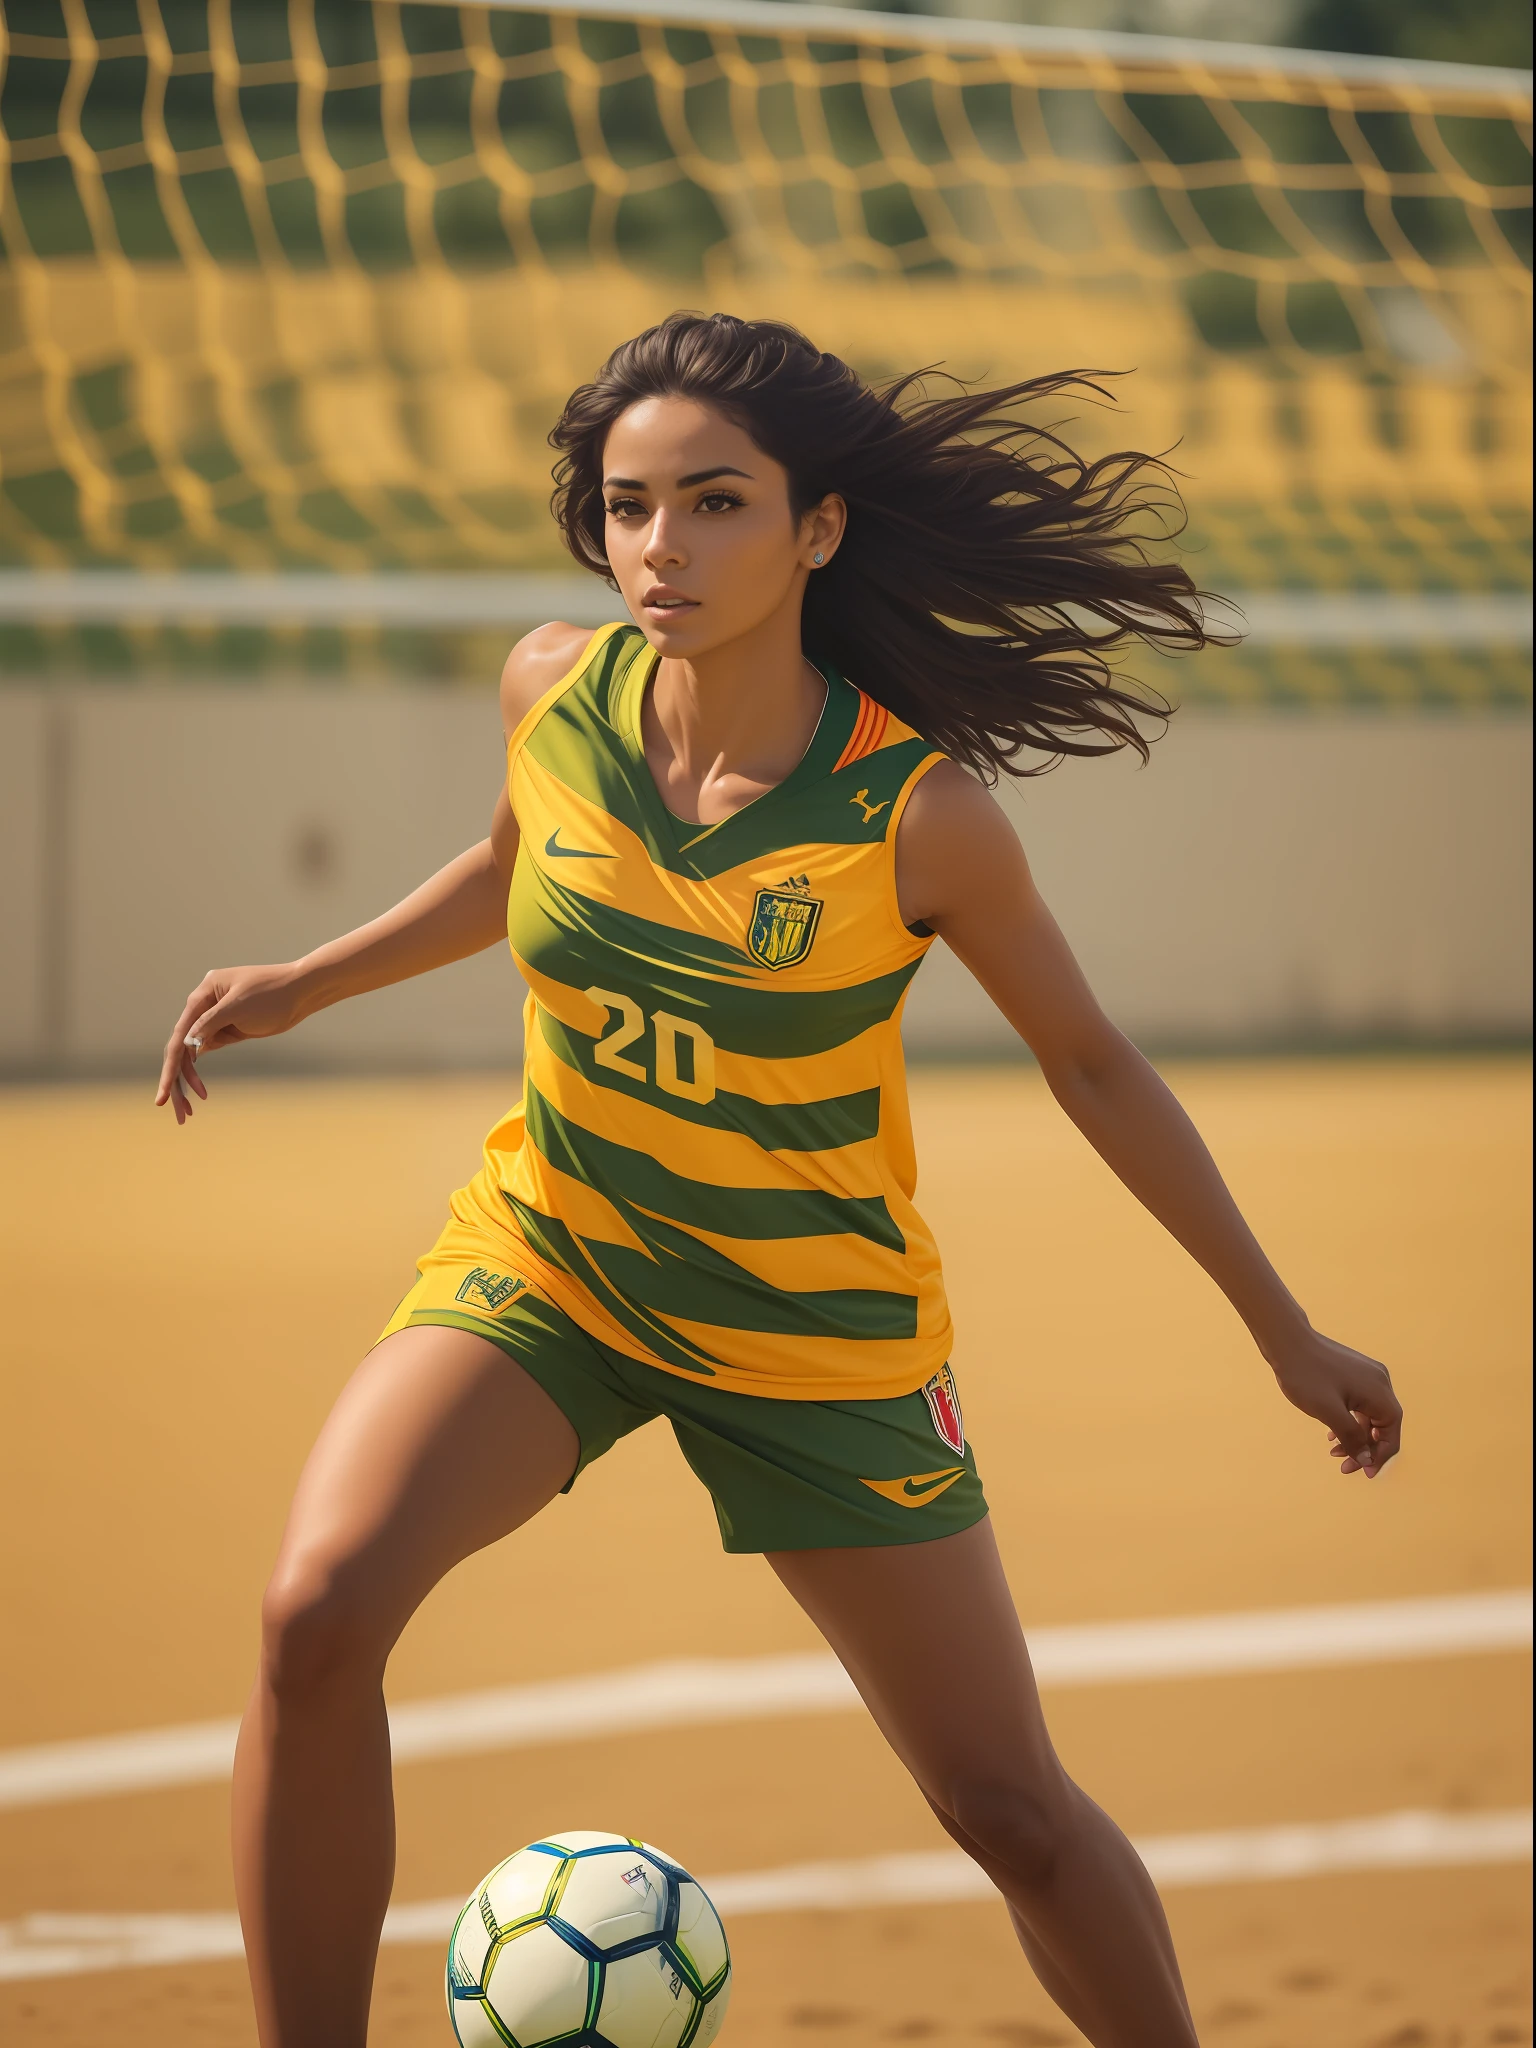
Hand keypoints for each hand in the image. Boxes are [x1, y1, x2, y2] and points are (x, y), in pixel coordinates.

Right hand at [155, 964, 307, 1124]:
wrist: (302, 991)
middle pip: (181, 1047)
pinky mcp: (226, 1030)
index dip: (170, 1068)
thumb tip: (186, 1044)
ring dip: (187, 1080)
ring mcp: (214, 1019)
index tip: (163, 1095)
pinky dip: (199, 1071)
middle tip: (176, 1111)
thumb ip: (210, 1024)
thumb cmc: (273, 993)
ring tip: (188, 1111)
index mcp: (202, 994)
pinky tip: (195, 1092)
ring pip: (192, 1053)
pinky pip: (205, 1051)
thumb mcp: (239, 1007)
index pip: (180, 1036)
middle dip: (177, 1080)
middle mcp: (203, 1005)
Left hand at [1267, 1328, 1402, 1478]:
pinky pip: (1360, 1404)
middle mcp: (1380, 1383)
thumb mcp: (1329, 1413)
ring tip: (1333, 1451)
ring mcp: (1368, 1376)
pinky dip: (1349, 1420)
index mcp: (1380, 1392)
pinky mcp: (1355, 1373)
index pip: (1391, 1434)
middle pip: (1382, 1426)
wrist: (1287, 1341)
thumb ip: (1351, 1438)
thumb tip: (1367, 1460)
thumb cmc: (1306, 1376)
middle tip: (1343, 1465)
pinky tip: (1332, 1432)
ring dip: (1355, 1436)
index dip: (1379, 1457)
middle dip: (1365, 1448)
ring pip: (1369, 1416)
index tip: (1363, 1473)